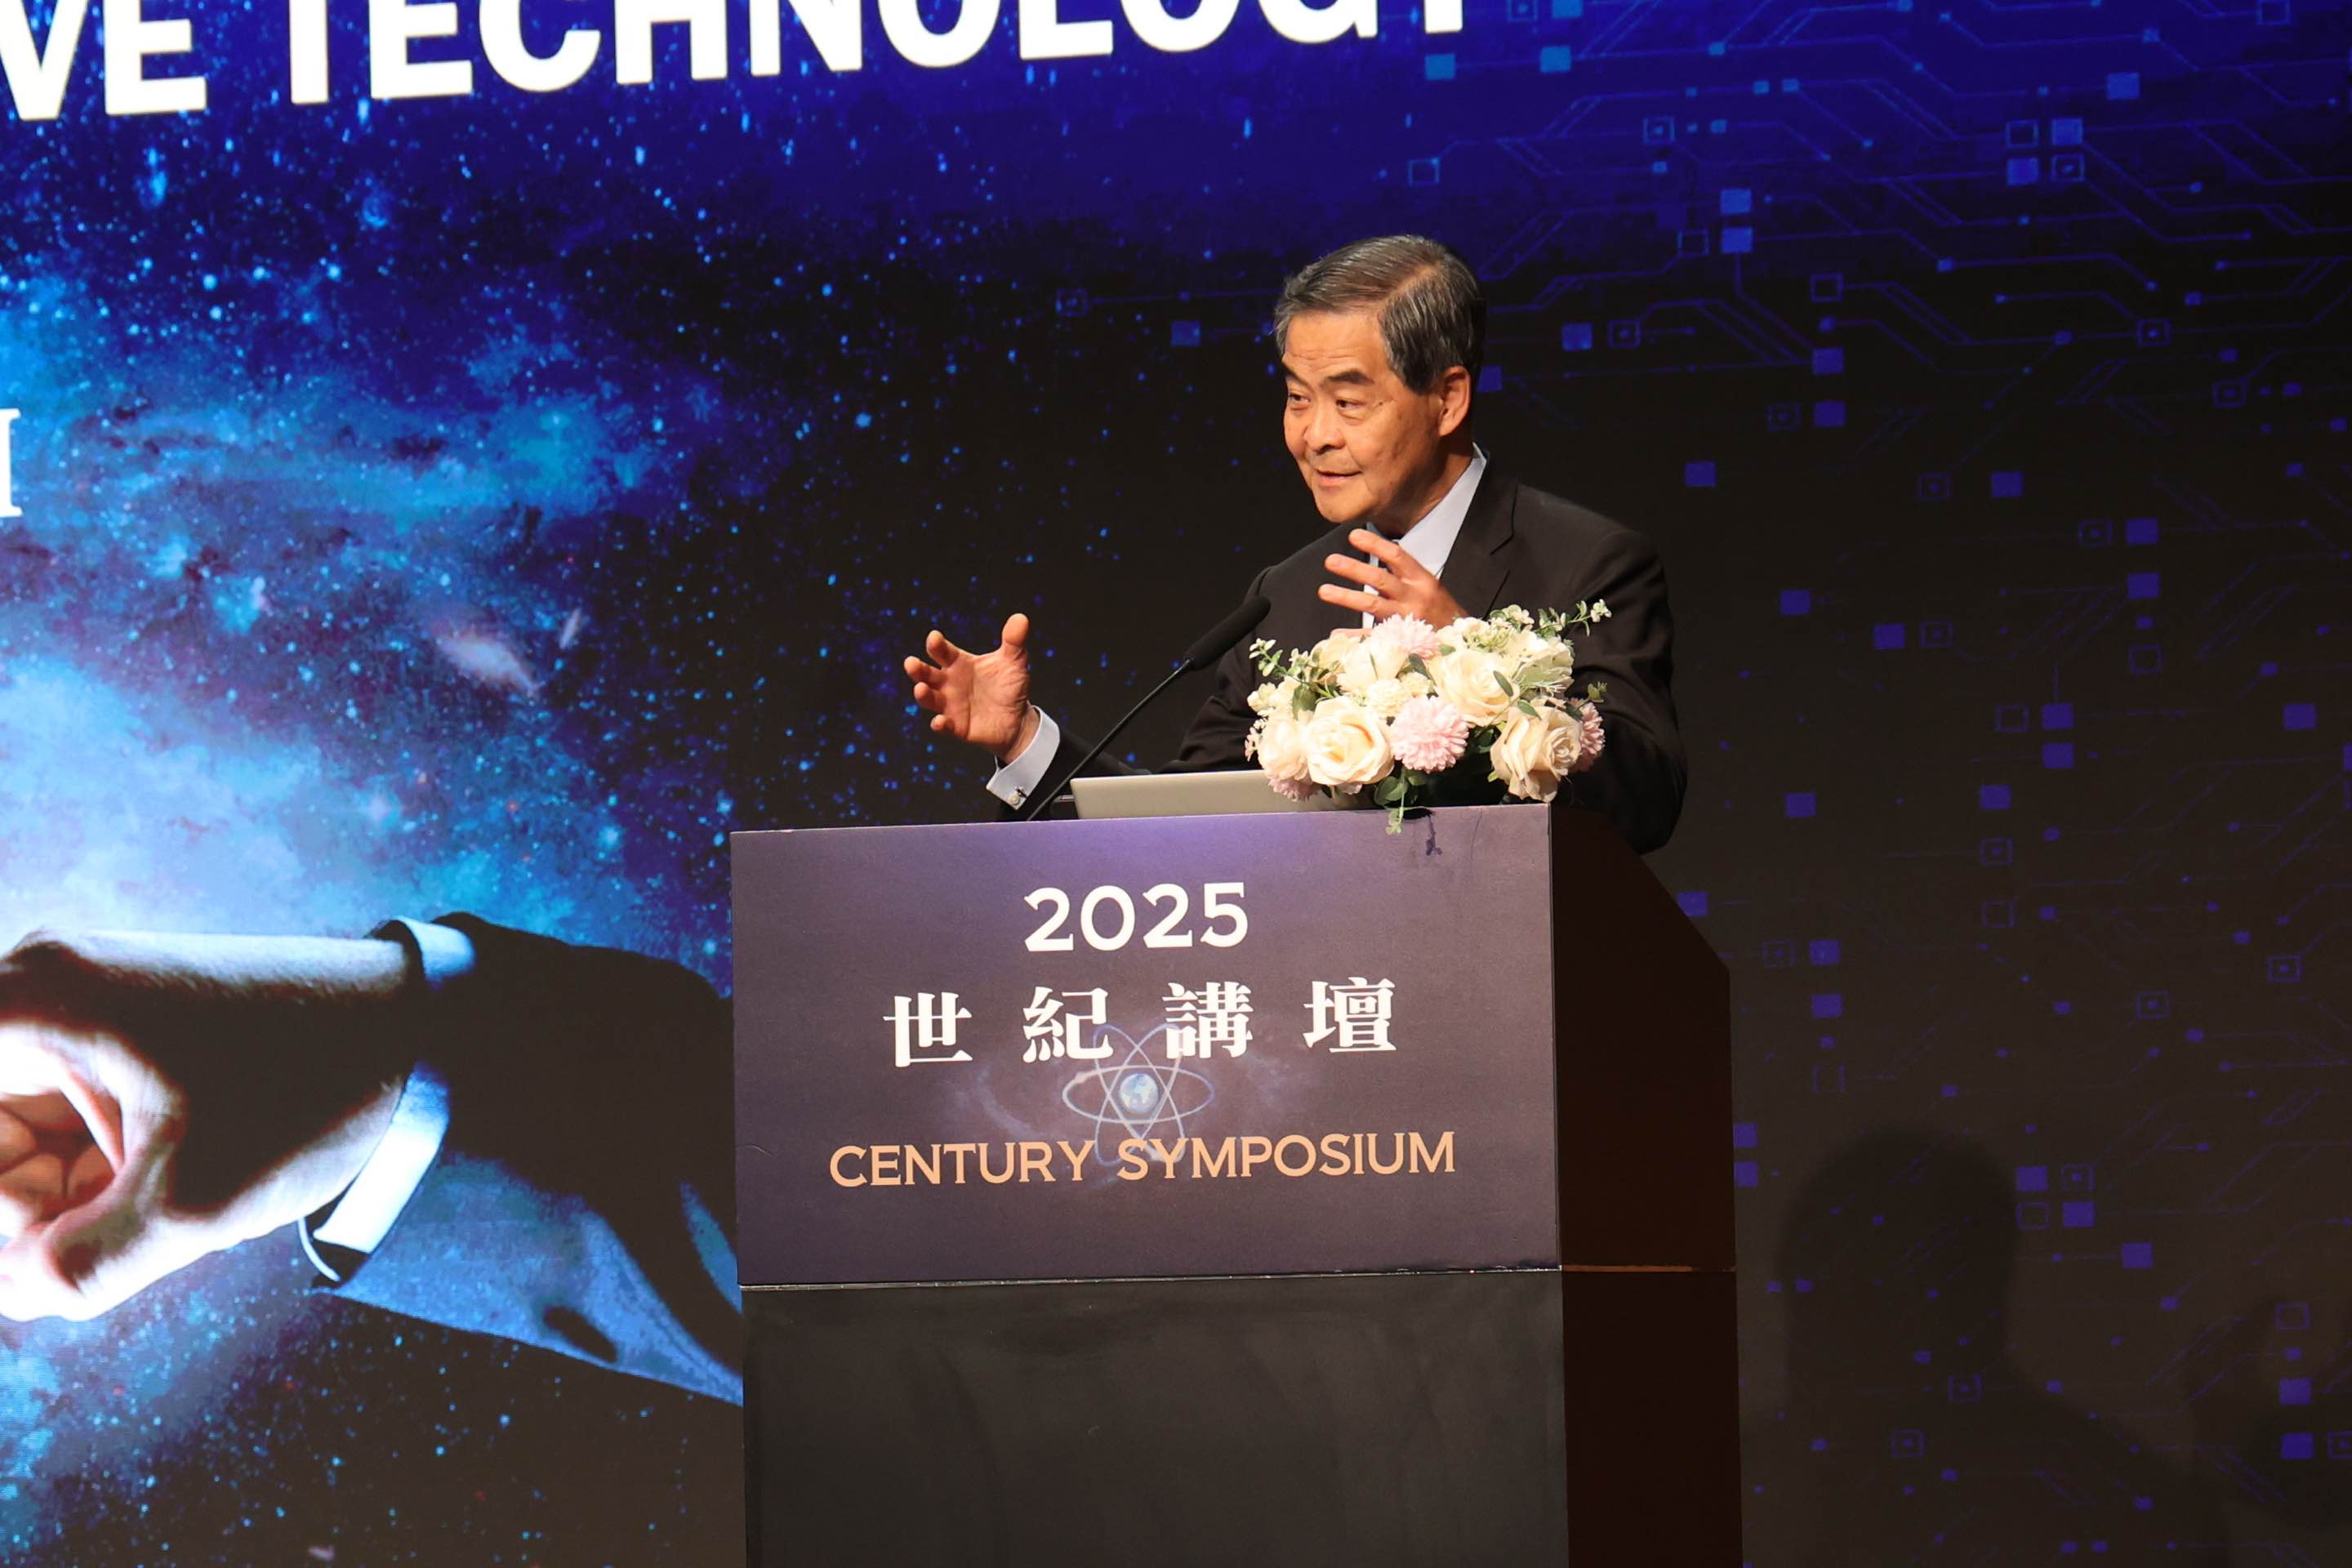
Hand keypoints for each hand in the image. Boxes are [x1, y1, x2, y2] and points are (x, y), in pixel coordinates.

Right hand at [0, 930, 411, 1321]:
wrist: (432, 1034)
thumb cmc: (312, 1095)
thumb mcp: (187, 1207)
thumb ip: (70, 1272)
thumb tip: (14, 1290)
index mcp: (24, 1004)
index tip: (44, 1228)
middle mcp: (38, 995)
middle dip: (22, 1215)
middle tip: (102, 1239)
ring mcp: (80, 1020)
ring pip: (15, 1152)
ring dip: (61, 1209)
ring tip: (153, 1210)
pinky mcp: (121, 1050)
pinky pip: (63, 1139)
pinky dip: (95, 1188)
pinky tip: (162, 1199)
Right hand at [904, 613, 1040, 762]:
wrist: (1018, 719)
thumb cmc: (1009, 686)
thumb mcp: (1014, 662)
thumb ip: (1014, 641)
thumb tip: (1020, 618)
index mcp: (959, 663)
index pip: (942, 652)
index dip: (936, 645)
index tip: (934, 638)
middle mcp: (949, 683)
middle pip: (927, 674)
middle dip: (917, 669)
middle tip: (910, 663)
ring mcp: (950, 706)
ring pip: (930, 699)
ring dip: (923, 694)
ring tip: (920, 688)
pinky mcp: (957, 727)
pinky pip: (945, 726)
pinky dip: (940, 724)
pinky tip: (939, 721)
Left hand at [1317, 529, 1465, 627]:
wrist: (1459, 640)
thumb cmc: (1440, 610)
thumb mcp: (1428, 586)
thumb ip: (1404, 573)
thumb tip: (1378, 554)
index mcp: (1422, 579)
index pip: (1397, 556)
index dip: (1374, 544)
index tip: (1353, 536)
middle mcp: (1415, 597)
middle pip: (1380, 579)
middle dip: (1354, 569)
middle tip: (1331, 561)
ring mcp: (1406, 619)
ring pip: (1373, 605)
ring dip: (1346, 597)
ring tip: (1324, 591)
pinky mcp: (1401, 639)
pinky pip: (1373, 636)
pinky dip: (1353, 635)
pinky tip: (1335, 634)